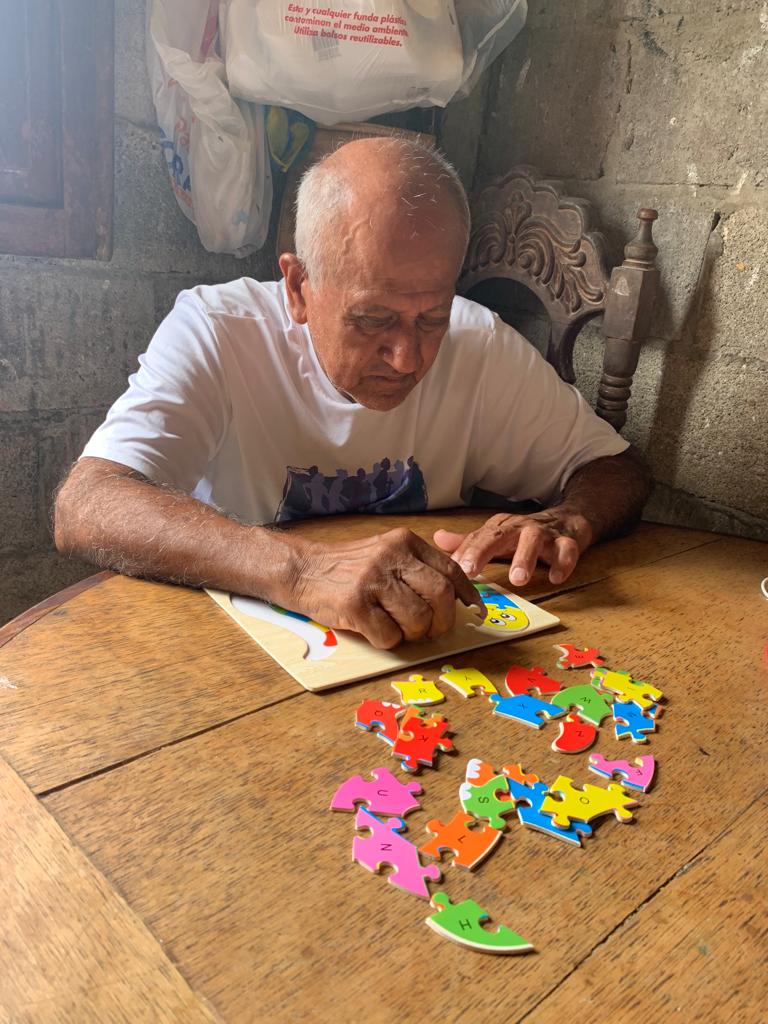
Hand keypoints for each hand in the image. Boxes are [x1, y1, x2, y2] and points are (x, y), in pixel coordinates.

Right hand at [285, 528, 480, 648]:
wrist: (302, 570)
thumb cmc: (348, 568)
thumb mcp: (386, 554)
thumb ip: (417, 568)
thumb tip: (458, 596)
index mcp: (404, 542)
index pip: (450, 569)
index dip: (467, 595)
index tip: (474, 612)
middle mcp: (391, 556)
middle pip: (441, 595)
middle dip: (442, 621)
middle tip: (430, 630)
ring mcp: (372, 580)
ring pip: (418, 619)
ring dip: (413, 634)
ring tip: (397, 628)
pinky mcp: (355, 604)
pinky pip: (389, 635)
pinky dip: (387, 641)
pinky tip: (374, 630)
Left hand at [433, 509, 593, 588]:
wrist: (567, 520)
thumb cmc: (525, 534)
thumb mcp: (496, 537)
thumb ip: (470, 542)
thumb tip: (437, 539)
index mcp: (500, 528)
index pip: (477, 538)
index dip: (464, 552)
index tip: (451, 569)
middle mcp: (519, 528)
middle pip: (499, 535)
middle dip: (483, 551)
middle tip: (470, 571)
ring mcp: (544, 533)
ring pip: (534, 540)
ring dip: (525, 557)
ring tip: (518, 578)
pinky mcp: (568, 541)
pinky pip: (566, 549)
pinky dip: (563, 562)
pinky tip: (556, 576)